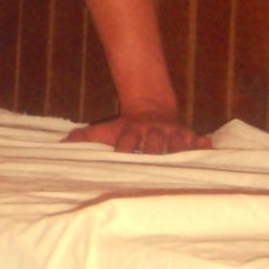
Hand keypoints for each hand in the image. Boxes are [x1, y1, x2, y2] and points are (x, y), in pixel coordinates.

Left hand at [64, 107, 209, 154]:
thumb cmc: (124, 127)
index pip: (127, 140)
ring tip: (183, 160)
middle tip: (154, 161)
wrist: (150, 107)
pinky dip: (202, 144)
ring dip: (180, 150)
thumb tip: (61, 146)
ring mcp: (171, 133)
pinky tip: (207, 147)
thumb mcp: (105, 129)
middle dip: (154, 150)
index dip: (124, 147)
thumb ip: (85, 137)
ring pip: (177, 142)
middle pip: (154, 142)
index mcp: (131, 131)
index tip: (121, 155)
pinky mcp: (186, 134)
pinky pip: (197, 138)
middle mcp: (152, 131)